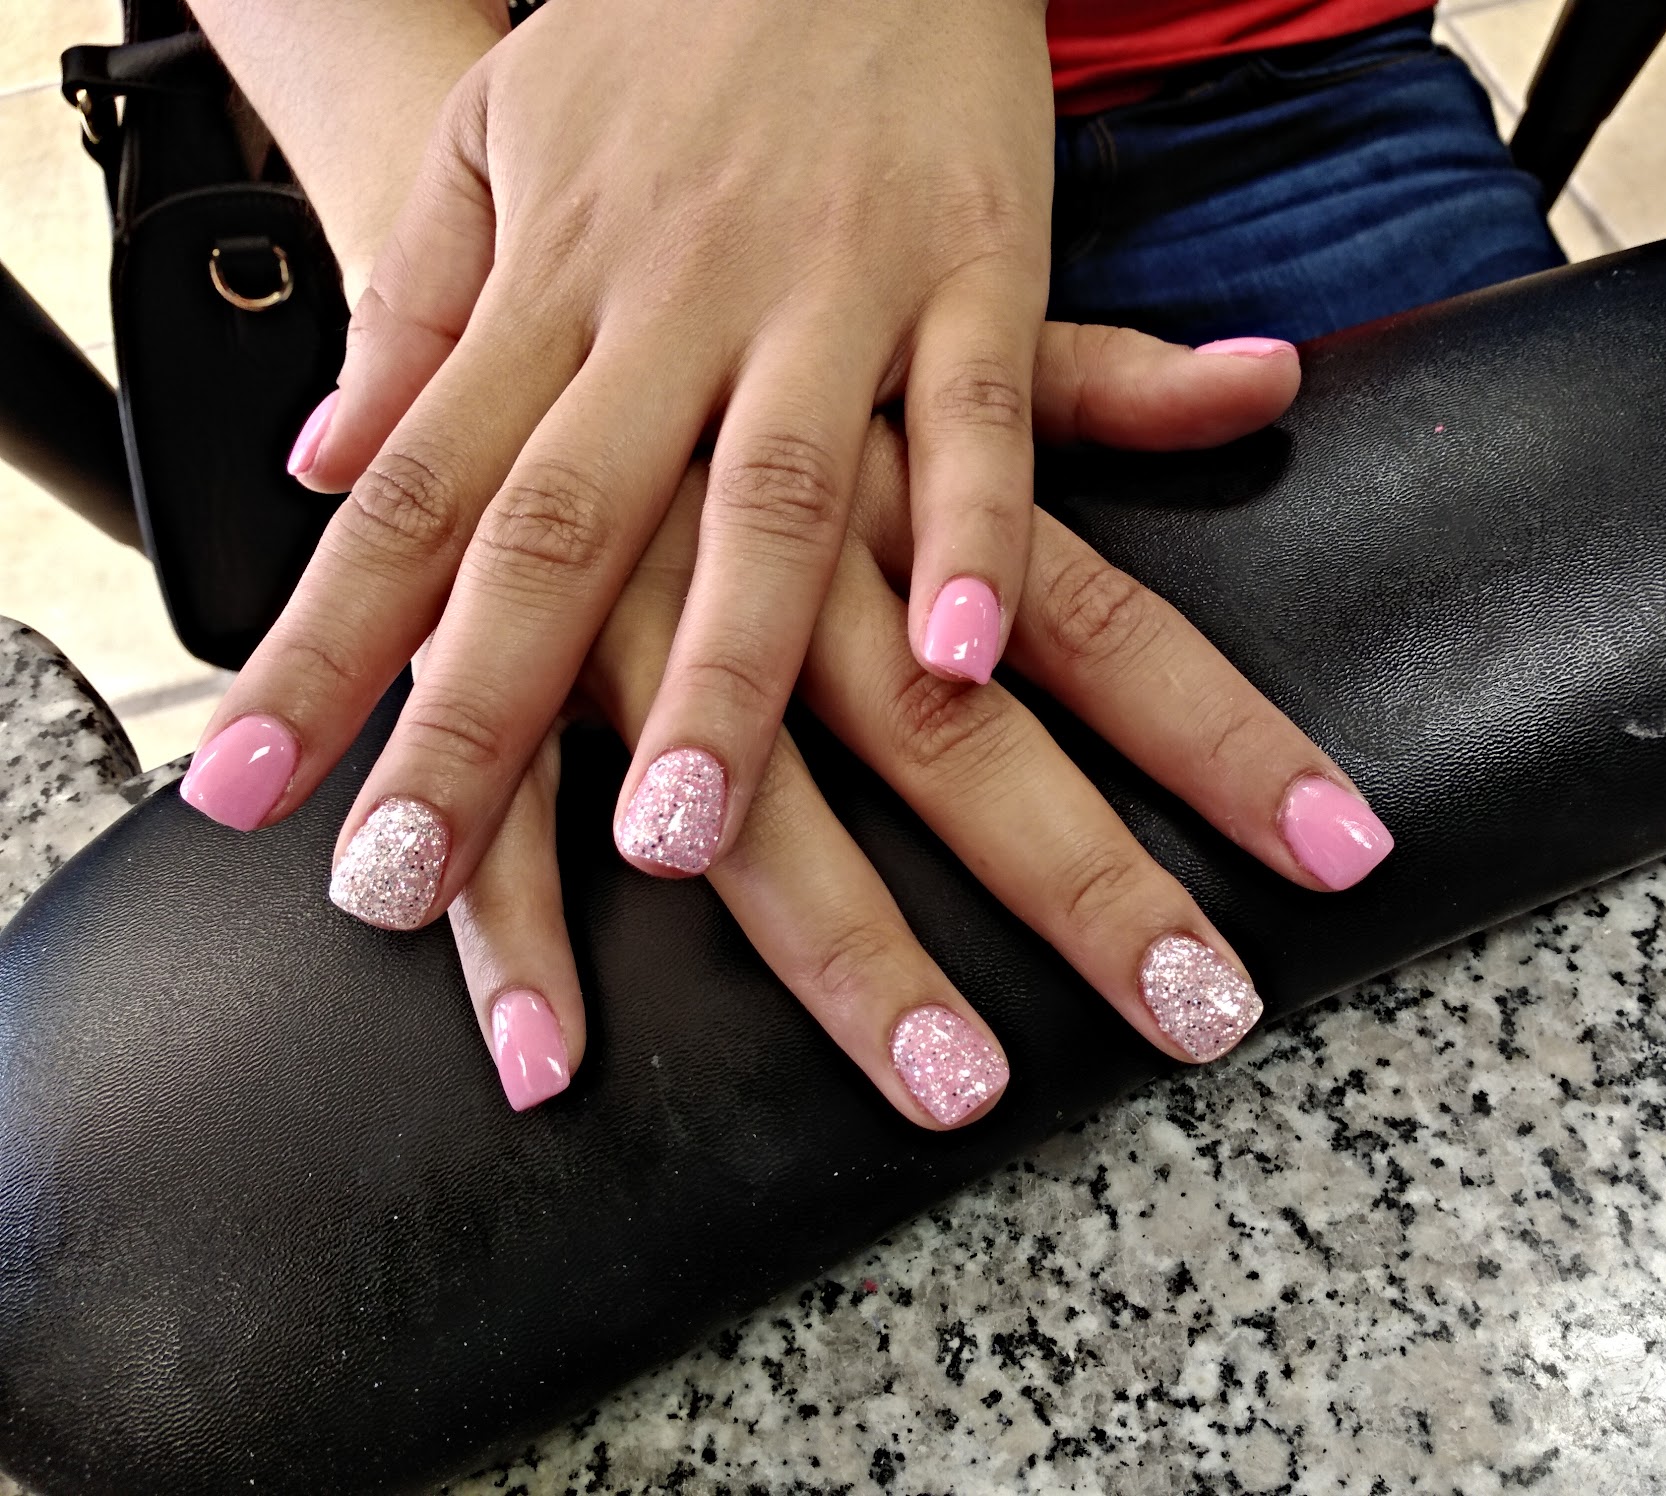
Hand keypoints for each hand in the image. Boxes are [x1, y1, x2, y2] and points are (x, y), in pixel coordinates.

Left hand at [190, 0, 1059, 929]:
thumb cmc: (671, 38)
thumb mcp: (500, 139)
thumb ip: (419, 309)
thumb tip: (318, 464)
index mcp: (550, 283)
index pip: (408, 488)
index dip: (323, 642)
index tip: (248, 787)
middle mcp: (672, 304)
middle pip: (556, 530)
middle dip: (477, 713)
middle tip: (410, 880)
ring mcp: (827, 290)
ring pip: (767, 499)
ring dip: (721, 671)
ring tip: (675, 835)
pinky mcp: (975, 270)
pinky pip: (977, 418)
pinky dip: (976, 535)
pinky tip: (962, 661)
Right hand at [433, 326, 1393, 1119]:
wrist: (504, 158)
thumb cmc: (751, 265)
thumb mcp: (918, 300)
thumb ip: (1087, 380)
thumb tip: (1272, 377)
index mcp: (913, 480)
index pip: (1103, 625)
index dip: (1226, 740)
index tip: (1344, 856)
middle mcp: (797, 552)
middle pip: (957, 739)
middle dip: (1083, 882)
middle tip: (1204, 1021)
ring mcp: (641, 602)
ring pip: (752, 800)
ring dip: (846, 945)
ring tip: (951, 1084)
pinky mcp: (488, 632)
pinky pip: (507, 800)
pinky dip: (520, 928)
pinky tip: (551, 1061)